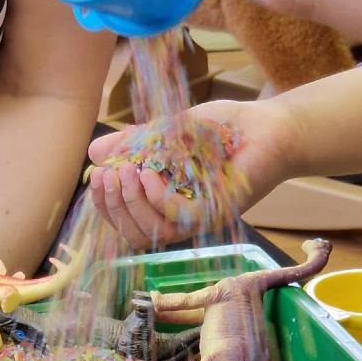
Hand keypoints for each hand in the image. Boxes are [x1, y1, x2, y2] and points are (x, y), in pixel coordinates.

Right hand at [87, 100, 301, 248]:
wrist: (267, 125)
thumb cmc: (222, 129)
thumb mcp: (167, 131)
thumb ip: (133, 144)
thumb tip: (94, 154)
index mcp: (167, 206)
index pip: (126, 224)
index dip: (105, 207)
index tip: (97, 177)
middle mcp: (181, 219)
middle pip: (133, 235)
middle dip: (113, 206)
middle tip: (109, 174)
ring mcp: (200, 219)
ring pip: (152, 232)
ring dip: (131, 203)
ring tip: (128, 171)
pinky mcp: (217, 212)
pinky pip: (178, 218)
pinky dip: (158, 198)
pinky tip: (150, 172)